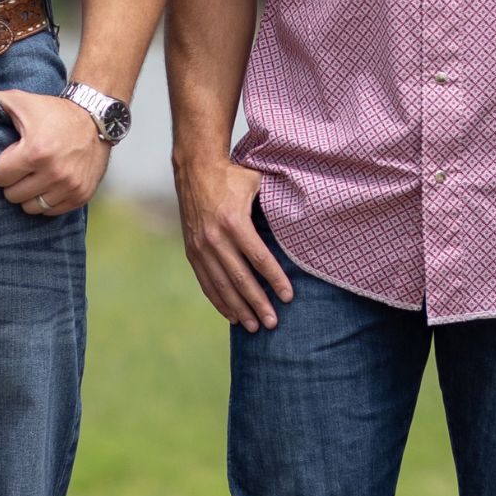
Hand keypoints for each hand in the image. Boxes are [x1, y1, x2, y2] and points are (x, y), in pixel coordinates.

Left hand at [0, 86, 107, 216]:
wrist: (96, 118)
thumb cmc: (54, 111)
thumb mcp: (22, 101)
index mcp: (36, 152)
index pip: (0, 178)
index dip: (1, 167)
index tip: (11, 158)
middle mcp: (54, 173)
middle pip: (13, 196)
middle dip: (13, 182)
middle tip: (21, 168)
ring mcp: (69, 186)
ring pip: (31, 207)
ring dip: (29, 194)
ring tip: (34, 177)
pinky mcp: (81, 195)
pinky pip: (52, 212)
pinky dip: (47, 201)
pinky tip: (49, 184)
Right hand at [178, 159, 292, 331]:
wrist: (194, 168)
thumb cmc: (233, 175)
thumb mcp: (256, 184)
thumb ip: (274, 204)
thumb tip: (303, 217)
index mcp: (234, 221)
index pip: (259, 258)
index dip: (275, 279)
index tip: (288, 297)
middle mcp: (215, 238)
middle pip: (241, 279)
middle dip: (259, 304)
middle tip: (273, 323)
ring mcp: (201, 247)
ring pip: (222, 286)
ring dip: (239, 309)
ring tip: (255, 327)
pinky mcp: (192, 252)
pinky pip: (206, 283)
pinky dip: (219, 302)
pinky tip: (232, 316)